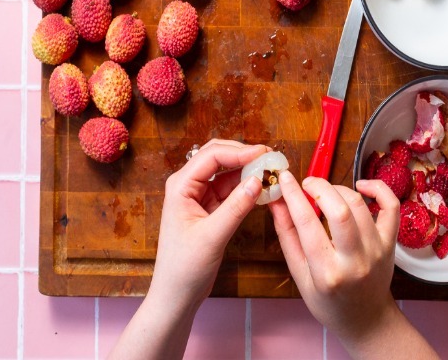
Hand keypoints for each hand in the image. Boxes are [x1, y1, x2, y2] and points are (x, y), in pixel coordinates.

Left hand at [150, 140, 266, 307]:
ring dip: (248, 170)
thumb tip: (257, 181)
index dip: (240, 152)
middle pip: (219, 157)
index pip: (212, 156)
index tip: (265, 155)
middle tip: (271, 159)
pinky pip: (231, 189)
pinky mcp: (210, 208)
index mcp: (180, 186)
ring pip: (227, 172)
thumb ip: (236, 207)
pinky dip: (247, 187)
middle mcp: (188, 186)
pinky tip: (263, 189)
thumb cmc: (183, 268)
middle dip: (244, 155)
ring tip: (271, 172)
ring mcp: (200, 196)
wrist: (176, 294)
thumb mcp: (212, 237)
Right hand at [269, 172, 436, 358]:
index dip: (293, 195)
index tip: (285, 178)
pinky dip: (378, 189)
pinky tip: (361, 186)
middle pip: (339, 210)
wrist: (366, 319)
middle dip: (319, 187)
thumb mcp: (300, 275)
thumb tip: (276, 201)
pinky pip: (391, 207)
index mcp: (327, 273)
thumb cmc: (328, 302)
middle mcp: (355, 261)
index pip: (307, 223)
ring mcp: (377, 250)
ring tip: (326, 192)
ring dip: (339, 189)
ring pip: (360, 204)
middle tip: (306, 184)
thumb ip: (287, 236)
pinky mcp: (391, 243)